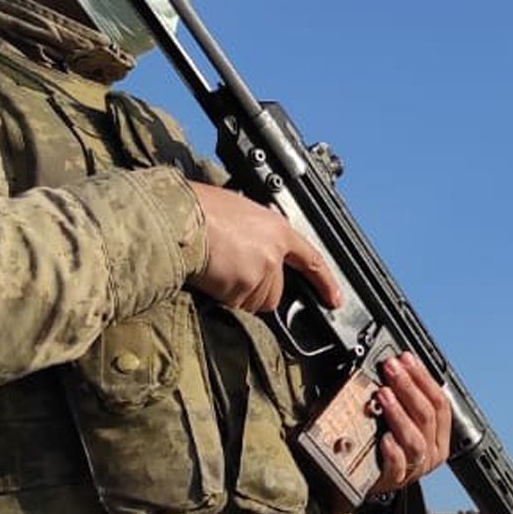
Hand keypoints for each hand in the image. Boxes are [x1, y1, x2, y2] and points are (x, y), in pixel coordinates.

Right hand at [188, 183, 343, 314]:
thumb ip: (257, 234)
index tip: (334, 299)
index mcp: (277, 229)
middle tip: (230, 269)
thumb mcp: (239, 211)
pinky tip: (210, 275)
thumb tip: (254, 249)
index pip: (311, 259)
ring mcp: (260, 272)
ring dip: (236, 294)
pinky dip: (222, 297)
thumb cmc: (198, 208)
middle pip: (275, 292)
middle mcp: (273, 253)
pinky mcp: (242, 288)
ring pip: (253, 302)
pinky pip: (234, 305)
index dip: (325, 282)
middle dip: (255, 289)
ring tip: (217, 268)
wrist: (177, 217)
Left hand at [372, 353, 452, 494]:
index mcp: (439, 435)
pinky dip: (392, 450)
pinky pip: (398, 465)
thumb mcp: (402, 423)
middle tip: (391, 367)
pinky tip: (384, 437)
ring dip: (399, 413)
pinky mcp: (394, 480)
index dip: (423, 378)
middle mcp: (431, 452)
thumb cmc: (386, 449)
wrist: (367, 482)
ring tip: (384, 393)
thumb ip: (405, 400)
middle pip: (427, 416)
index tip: (406, 359)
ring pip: (415, 439)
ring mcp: (415, 467)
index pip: (439, 402)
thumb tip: (397, 366)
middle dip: (409, 387)